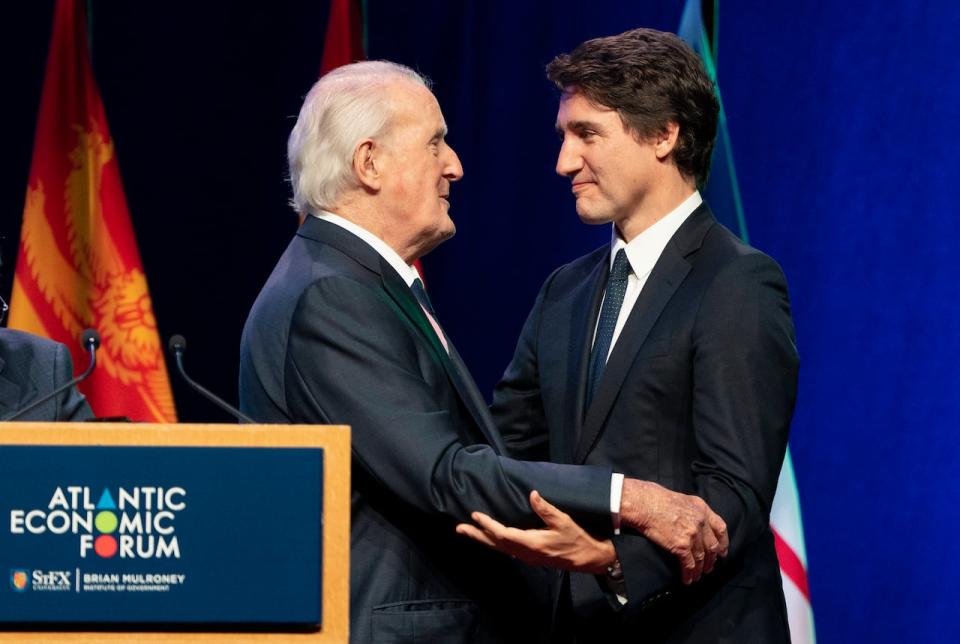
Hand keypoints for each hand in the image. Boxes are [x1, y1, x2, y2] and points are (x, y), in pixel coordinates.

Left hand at [456, 490, 616, 574]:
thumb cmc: (576, 538)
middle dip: (477, 535)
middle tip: (459, 529)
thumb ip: (546, 509)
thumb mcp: (563, 521)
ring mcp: (527, 557)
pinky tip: (490, 539)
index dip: (488, 525)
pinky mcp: (530, 557)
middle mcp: (525, 553)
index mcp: (531, 544)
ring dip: (483, 539)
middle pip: (496, 544)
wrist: (588, 558)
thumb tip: (532, 494)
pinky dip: (494, 543)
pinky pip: (506, 550)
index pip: (503, 534)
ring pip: (500, 548)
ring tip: (468, 532)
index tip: (475, 515)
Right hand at [619, 479, 728, 584]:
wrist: (644, 503)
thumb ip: (691, 511)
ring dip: (700, 570)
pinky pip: (689, 564)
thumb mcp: (681, 499)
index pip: (720, 528)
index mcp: (702, 509)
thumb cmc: (655, 498)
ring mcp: (692, 534)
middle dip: (711, 560)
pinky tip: (687, 579)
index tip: (722, 551)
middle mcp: (700, 522)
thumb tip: (691, 522)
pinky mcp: (681, 546)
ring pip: (701, 558)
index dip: (723, 542)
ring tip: (697, 576)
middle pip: (712, 546)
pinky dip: (689, 574)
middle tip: (709, 567)